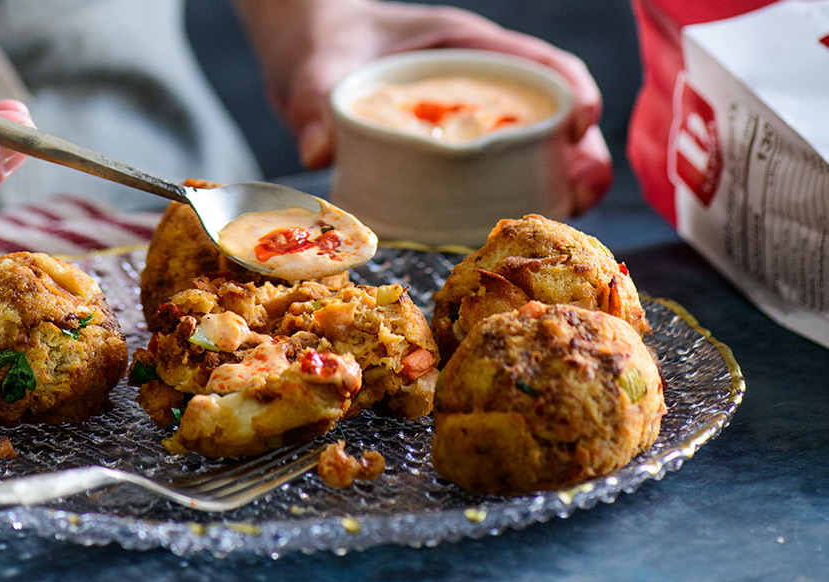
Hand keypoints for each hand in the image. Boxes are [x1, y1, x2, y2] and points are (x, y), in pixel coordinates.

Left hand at [234, 0, 611, 213]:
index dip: (570, 90)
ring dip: (561, 180)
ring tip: (572, 215)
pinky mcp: (453, 154)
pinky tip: (522, 227)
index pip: (536, 63)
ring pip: (536, 149)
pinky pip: (500, 174)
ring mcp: (470, 120)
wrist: (307, 53)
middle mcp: (478, 83)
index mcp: (464, 46)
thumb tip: (317, 149)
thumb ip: (315, 101)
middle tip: (585, 190)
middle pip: (552, 113)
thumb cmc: (323, 44)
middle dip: (580, 150)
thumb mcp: (318, 67)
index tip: (579, 124)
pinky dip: (521, 197)